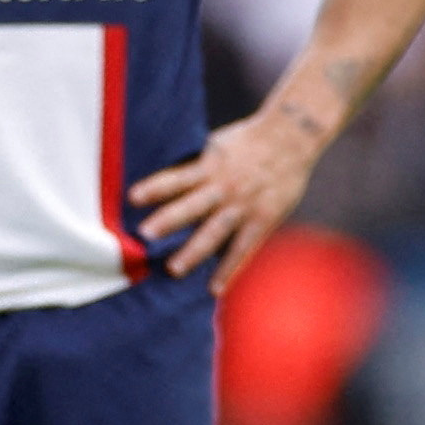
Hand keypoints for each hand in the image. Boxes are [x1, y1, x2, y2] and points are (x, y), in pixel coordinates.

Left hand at [131, 111, 318, 293]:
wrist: (292, 135)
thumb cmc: (248, 141)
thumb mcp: (217, 145)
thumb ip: (195, 167)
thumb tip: (162, 186)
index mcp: (211, 166)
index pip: (178, 177)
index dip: (156, 187)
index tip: (132, 198)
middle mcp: (225, 186)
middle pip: (193, 205)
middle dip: (169, 219)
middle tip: (144, 235)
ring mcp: (244, 205)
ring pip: (216, 230)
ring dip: (195, 250)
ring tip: (174, 269)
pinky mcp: (263, 219)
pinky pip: (244, 247)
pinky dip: (230, 268)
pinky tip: (215, 289)